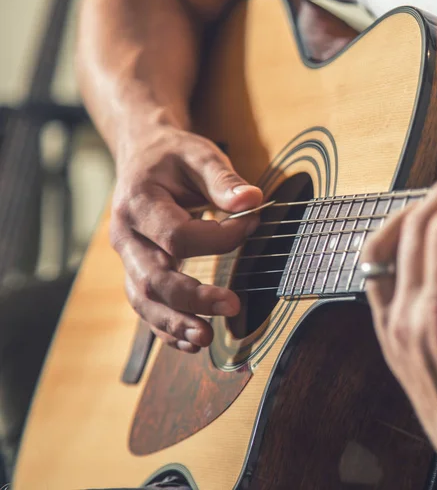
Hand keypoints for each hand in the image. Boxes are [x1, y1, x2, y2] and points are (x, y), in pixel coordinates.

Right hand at [110, 124, 262, 352]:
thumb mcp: (200, 155)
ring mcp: (127, 257)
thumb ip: (223, 180)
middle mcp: (125, 234)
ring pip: (143, 299)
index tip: (253, 223)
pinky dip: (165, 327)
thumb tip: (252, 201)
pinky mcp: (136, 270)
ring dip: (173, 322)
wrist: (143, 156)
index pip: (177, 235)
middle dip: (192, 297)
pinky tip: (190, 341)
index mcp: (138, 202)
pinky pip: (145, 305)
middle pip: (152, 276)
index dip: (219, 238)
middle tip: (232, 305)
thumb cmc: (174, 156)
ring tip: (204, 338)